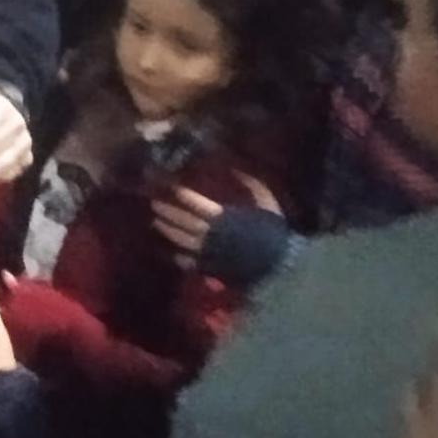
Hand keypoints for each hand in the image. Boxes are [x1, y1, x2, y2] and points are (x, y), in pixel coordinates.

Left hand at [152, 177, 279, 267]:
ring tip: (157, 222)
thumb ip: (253, 185)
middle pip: (181, 221)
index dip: (181, 194)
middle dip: (167, 211)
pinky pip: (188, 262)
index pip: (194, 202)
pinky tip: (175, 252)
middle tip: (155, 204)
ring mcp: (207, 252)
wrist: (281, 267)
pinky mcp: (210, 268)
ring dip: (168, 230)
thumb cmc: (274, 233)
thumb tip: (238, 169)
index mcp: (222, 217)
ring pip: (180, 240)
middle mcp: (209, 234)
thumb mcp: (268, 204)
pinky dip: (180, 256)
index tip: (172, 187)